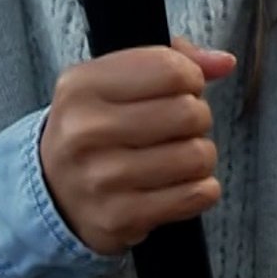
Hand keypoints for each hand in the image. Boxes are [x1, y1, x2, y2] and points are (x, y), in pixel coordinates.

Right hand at [39, 36, 235, 255]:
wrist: (52, 191)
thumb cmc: (93, 129)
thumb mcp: (112, 81)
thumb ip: (171, 60)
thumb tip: (223, 62)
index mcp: (82, 86)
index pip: (170, 69)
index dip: (190, 77)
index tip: (183, 88)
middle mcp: (86, 131)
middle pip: (187, 112)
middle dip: (196, 117)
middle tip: (179, 125)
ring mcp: (102, 179)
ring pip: (197, 156)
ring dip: (199, 155)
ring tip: (177, 155)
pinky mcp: (120, 217)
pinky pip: (196, 195)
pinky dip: (200, 188)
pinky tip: (177, 183)